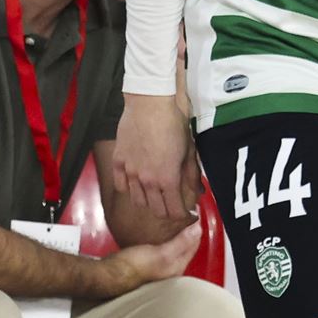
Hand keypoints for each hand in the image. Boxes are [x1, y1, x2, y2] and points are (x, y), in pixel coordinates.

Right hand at [100, 220, 201, 296]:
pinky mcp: (146, 261)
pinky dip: (162, 236)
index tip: (196, 212)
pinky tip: (157, 229)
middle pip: (184, 246)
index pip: (193, 245)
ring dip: (175, 233)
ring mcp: (157, 265)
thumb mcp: (161, 253)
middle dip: (187, 230)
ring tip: (174, 217)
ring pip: (172, 246)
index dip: (196, 229)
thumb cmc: (135, 265)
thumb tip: (199, 229)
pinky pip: (160, 246)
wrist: (110, 273)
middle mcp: (170, 268)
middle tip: (186, 212)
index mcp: (177, 267)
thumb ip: (181, 242)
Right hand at [113, 93, 192, 220]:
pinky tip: (135, 182)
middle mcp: (147, 181)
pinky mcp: (118, 161)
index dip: (182, 214)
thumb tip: (198, 191)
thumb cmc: (173, 124)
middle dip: (166, 210)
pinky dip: (128, 188)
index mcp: (168, 180)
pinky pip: (120, 185)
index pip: (175, 211)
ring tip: (153, 193)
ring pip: (137, 201)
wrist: (150, 103)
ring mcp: (130, 172)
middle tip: (171, 203)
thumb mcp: (189, 151)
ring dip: (147, 201)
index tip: (186, 211)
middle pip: (156, 211)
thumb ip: (192, 175)